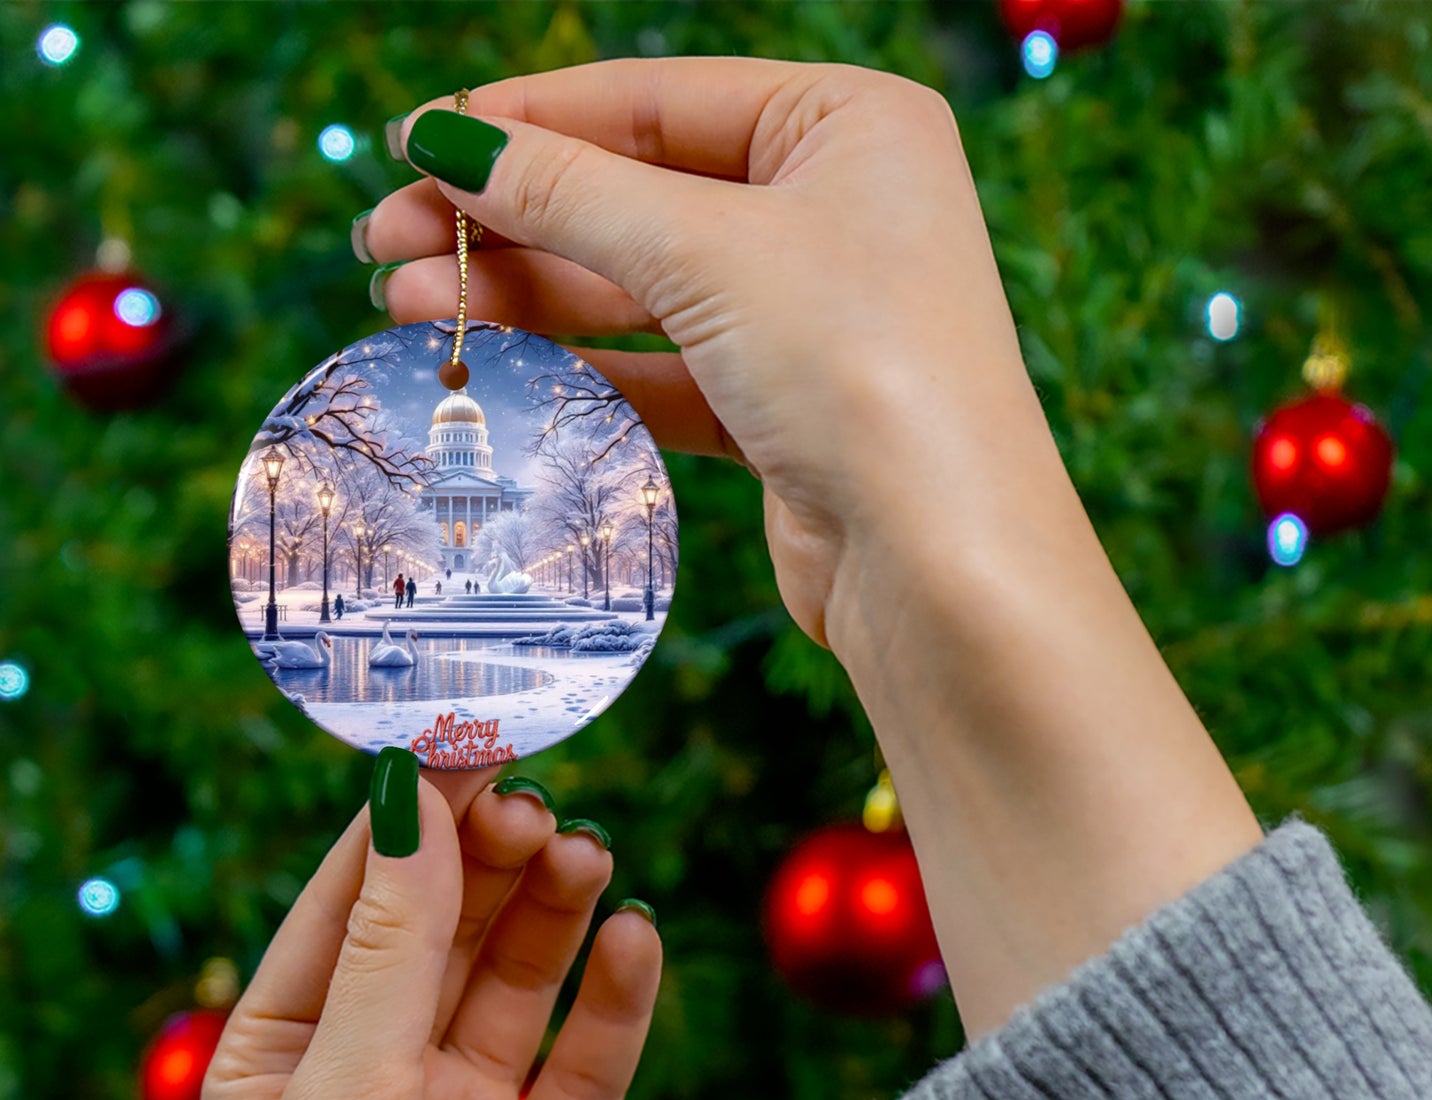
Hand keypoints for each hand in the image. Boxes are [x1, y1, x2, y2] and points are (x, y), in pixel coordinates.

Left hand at [202, 761, 661, 1099]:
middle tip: (538, 805)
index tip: (468, 738)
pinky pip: (591, 1055)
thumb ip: (392, 945)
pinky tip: (635, 940)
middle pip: (447, 925)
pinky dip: (617, 994)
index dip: (410, 817)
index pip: (353, 898)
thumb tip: (413, 798)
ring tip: (588, 857)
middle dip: (490, 860)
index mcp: (289, 1051)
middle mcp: (380, 1071)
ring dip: (555, 910)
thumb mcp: (346, 1095)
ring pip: (521, 976)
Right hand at [361, 61, 1261, 1041]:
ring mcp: (810, 315)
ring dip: (527, 296)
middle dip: (510, 221)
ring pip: (641, 290)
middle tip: (385, 244)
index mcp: (847, 126)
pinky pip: (663, 368)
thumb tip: (447, 143)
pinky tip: (492, 365)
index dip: (527, 122)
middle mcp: (834, 211)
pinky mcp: (783, 409)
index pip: (656, 100)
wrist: (941, 563)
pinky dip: (582, 367)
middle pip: (637, 197)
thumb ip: (571, 194)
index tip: (415, 147)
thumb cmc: (861, 368)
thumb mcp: (707, 253)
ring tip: (410, 306)